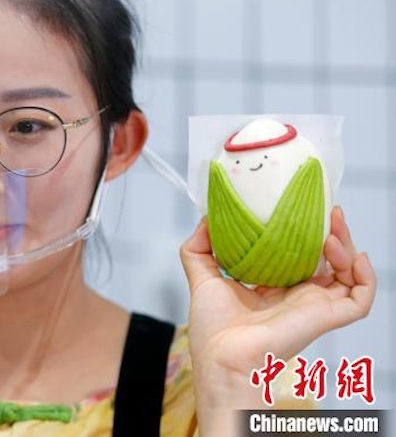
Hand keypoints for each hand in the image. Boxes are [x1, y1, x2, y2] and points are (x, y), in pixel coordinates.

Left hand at [180, 207, 375, 432]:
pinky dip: (367, 278)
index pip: (300, 255)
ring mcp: (315, 306)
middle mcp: (298, 295)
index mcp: (273, 286)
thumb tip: (206, 219)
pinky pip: (361, 298)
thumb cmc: (212, 327)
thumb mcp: (201, 277)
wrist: (221, 355)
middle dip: (333, 233)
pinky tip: (356, 257)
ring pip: (347, 273)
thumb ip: (198, 248)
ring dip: (347, 248)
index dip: (305, 232)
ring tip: (334, 231)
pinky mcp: (327, 317)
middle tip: (329, 211)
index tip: (303, 208)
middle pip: (327, 260)